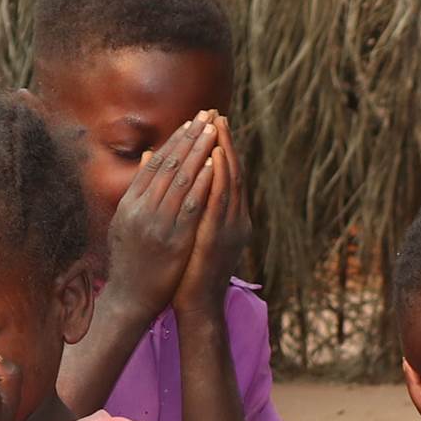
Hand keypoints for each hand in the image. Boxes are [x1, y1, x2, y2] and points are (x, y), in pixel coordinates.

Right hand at [100, 114, 217, 325]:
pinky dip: (203, 182)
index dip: (174, 141)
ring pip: (180, 179)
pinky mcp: (173, 239)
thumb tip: (149, 156)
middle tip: (207, 115)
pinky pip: (191, 204)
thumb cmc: (130, 262)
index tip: (192, 122)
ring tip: (214, 131)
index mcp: (129, 204)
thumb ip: (138, 190)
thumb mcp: (126, 222)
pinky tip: (215, 164)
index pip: (155, 164)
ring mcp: (156, 224)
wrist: (129, 299)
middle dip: (189, 138)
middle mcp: (140, 209)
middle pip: (168, 165)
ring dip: (199, 152)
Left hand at [177, 117, 247, 325]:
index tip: (214, 123)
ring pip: (230, 183)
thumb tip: (184, 186)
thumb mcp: (191, 233)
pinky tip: (213, 158)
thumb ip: (192, 207)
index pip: (227, 176)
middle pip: (232, 172)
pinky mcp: (219, 238)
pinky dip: (217, 178)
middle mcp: (236, 220)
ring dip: (224, 152)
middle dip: (224, 142)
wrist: (196, 306)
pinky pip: (220, 202)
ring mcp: (231, 229)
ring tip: (217, 127)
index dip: (222, 148)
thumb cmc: (191, 272)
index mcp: (230, 218)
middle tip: (218, 114)